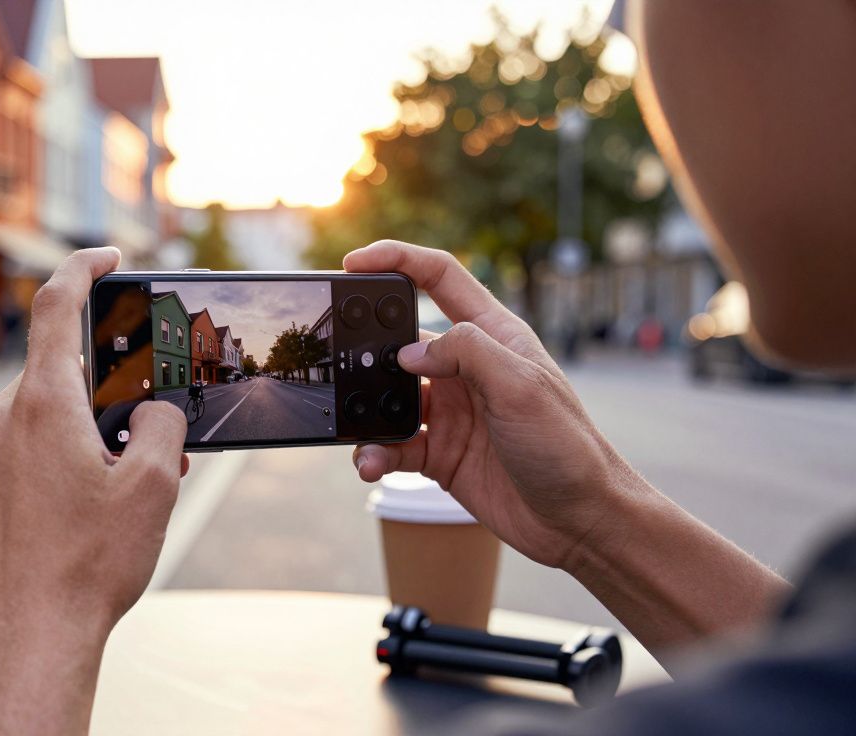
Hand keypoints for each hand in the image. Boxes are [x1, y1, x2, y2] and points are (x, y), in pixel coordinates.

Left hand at [0, 247, 187, 734]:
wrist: (24, 641)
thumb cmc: (85, 569)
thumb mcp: (154, 489)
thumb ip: (163, 426)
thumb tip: (155, 411)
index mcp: (42, 405)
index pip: (56, 305)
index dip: (83, 268)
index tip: (106, 258)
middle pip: (56, 379)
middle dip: (101, 401)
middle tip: (138, 444)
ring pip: (34, 424)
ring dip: (74, 442)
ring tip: (107, 497)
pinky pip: (9, 460)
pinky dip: (43, 471)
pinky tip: (68, 520)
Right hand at [346, 241, 645, 570]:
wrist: (580, 520)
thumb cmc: (566, 446)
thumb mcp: (520, 385)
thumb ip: (465, 352)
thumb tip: (408, 351)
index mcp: (493, 335)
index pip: (440, 278)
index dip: (398, 260)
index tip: (354, 262)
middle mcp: (467, 368)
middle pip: (402, 338)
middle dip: (366, 348)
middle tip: (340, 362)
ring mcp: (451, 411)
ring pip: (388, 397)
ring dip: (365, 412)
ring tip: (357, 430)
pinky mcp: (439, 452)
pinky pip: (392, 445)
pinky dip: (374, 452)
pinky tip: (370, 464)